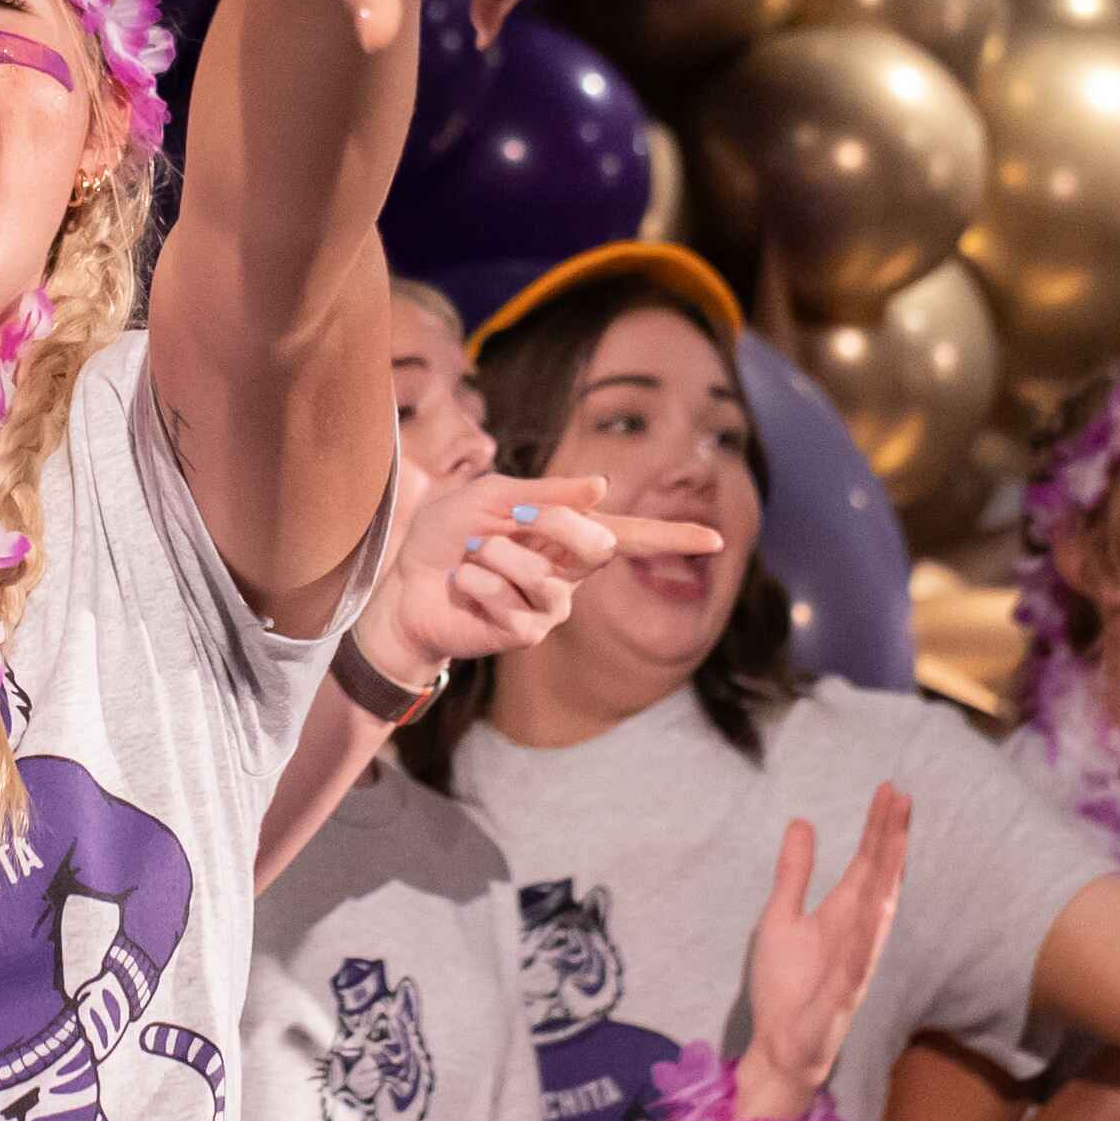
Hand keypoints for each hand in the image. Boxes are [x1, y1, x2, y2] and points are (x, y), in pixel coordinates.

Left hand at [364, 470, 715, 681]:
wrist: (404, 583)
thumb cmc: (448, 535)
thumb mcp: (490, 498)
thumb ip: (544, 495)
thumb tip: (602, 485)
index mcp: (569, 534)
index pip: (632, 535)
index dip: (673, 537)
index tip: (715, 537)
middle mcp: (570, 572)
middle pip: (599, 544)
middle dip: (553, 522)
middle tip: (509, 519)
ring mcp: (551, 608)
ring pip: (547, 577)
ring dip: (498, 555)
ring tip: (472, 555)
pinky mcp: (525, 635)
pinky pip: (514, 605)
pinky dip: (479, 583)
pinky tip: (464, 582)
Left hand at [732, 784, 910, 1120]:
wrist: (779, 1045)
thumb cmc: (786, 985)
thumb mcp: (781, 916)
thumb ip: (794, 873)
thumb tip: (803, 822)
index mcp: (843, 914)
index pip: (867, 863)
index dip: (879, 829)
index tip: (890, 790)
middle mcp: (858, 934)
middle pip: (879, 880)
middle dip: (890, 840)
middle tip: (901, 798)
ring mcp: (854, 964)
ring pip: (877, 915)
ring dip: (887, 880)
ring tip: (896, 842)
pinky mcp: (841, 996)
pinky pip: (856, 965)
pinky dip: (865, 940)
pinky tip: (874, 911)